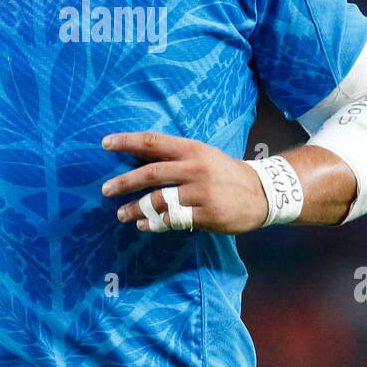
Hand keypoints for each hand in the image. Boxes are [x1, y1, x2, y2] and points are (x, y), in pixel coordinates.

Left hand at [100, 131, 268, 234]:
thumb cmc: (224, 172)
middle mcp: (194, 168)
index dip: (127, 141)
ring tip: (121, 214)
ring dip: (136, 208)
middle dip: (124, 182)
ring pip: (159, 200)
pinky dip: (154, 223)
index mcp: (191, 149)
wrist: (262, 193)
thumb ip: (173, 156)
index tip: (105, 143)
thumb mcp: (202, 155)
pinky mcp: (206, 214)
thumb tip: (136, 155)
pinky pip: (173, 220)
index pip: (153, 141)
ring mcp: (201, 192)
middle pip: (151, 173)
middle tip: (105, 190)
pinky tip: (144, 225)